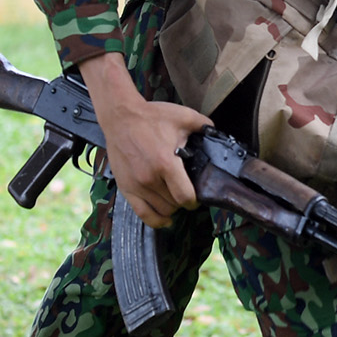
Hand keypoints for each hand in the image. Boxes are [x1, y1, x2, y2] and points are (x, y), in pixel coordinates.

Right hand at [79, 54, 213, 227]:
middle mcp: (150, 178)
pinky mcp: (126, 187)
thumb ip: (203, 126)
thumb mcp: (183, 116)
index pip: (185, 196)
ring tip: (175, 198)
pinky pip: (142, 213)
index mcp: (166, 164)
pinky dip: (155, 220)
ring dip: (171, 208)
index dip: (195, 200)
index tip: (198, 197)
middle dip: (183, 201)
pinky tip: (164, 218)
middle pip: (174, 205)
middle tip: (186, 192)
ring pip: (161, 210)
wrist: (120, 117)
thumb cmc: (151, 117)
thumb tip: (216, 132)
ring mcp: (136, 185)